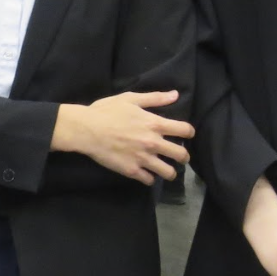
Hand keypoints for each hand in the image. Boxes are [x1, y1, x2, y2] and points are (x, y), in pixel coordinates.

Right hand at [52, 91, 194, 184]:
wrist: (87, 130)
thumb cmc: (107, 111)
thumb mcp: (131, 99)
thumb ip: (155, 98)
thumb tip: (175, 95)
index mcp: (155, 124)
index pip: (184, 130)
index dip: (189, 132)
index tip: (186, 135)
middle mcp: (153, 143)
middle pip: (181, 155)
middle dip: (184, 157)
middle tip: (180, 157)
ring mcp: (143, 159)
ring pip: (168, 172)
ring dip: (170, 172)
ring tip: (167, 170)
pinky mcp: (132, 171)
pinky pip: (149, 180)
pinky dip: (150, 178)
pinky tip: (147, 174)